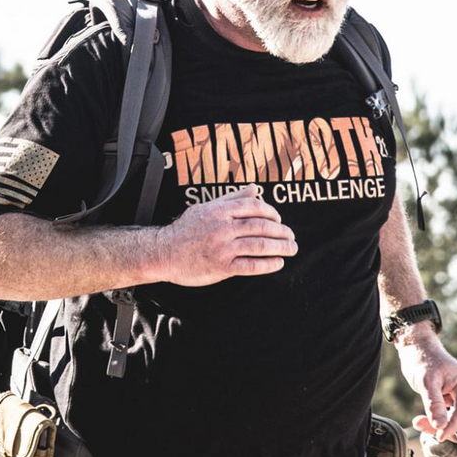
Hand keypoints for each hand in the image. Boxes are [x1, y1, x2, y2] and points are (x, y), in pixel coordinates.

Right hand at [153, 185, 296, 286]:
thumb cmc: (185, 230)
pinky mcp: (222, 267)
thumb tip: (255, 189)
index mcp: (220, 210)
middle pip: (261, 226)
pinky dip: (268, 264)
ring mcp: (223, 247)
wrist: (164, 252)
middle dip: (281, 231)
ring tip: (291, 248)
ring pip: (259, 246)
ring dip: (280, 247)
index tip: (279, 220)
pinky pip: (251, 265)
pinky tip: (277, 263)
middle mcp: (223, 227)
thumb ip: (232, 198)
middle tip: (292, 236)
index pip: (254, 207)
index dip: (272, 213)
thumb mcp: (206, 207)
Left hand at [397, 331, 456, 443]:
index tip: (440, 436)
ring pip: (454, 418)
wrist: (414, 348)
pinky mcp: (449, 399)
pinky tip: (422, 421)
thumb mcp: (426, 381)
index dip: (454, 426)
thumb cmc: (422, 359)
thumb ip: (434, 404)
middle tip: (427, 430)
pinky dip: (436, 420)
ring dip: (439, 425)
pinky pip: (447, 415)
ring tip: (419, 423)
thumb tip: (440, 426)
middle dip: (447, 427)